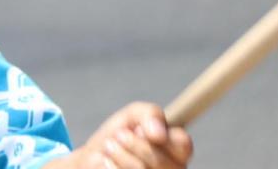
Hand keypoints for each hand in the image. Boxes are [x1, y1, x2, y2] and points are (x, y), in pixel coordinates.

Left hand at [62, 102, 193, 168]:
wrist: (95, 157)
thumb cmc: (119, 136)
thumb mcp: (133, 116)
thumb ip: (150, 114)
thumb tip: (158, 133)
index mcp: (178, 151)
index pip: (183, 143)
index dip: (157, 134)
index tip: (137, 128)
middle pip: (158, 159)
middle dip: (131, 142)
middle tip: (118, 136)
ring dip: (118, 153)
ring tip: (110, 147)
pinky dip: (111, 166)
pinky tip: (107, 162)